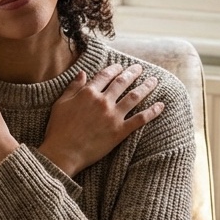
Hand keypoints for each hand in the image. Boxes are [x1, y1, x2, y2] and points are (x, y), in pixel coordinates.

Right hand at [37, 63, 163, 176]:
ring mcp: (113, 116)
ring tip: (154, 81)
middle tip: (140, 69)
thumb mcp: (61, 103)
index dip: (114, 69)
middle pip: (122, 82)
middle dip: (133, 73)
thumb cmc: (58, 129)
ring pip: (134, 97)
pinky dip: (152, 111)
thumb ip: (73, 87)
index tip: (120, 66)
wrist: (63, 152)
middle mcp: (103, 101)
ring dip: (146, 87)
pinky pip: (140, 119)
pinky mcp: (120, 131)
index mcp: (88, 93)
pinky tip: (160, 105)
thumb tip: (83, 73)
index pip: (105, 75)